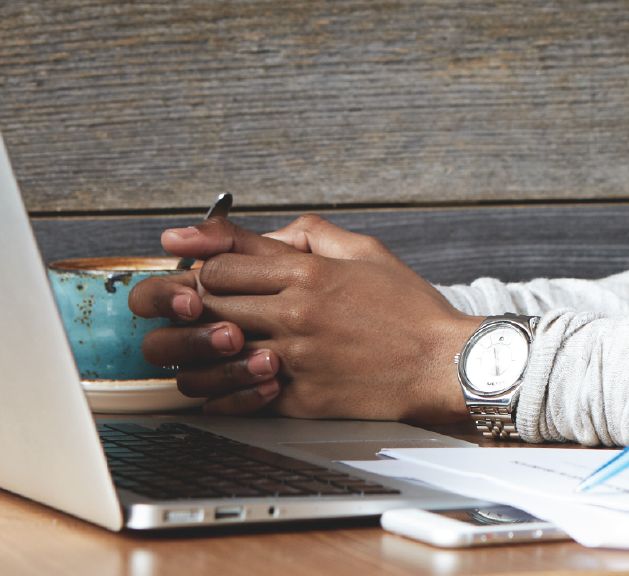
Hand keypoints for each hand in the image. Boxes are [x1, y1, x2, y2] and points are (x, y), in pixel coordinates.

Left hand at [127, 214, 479, 419]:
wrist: (442, 363)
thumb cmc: (409, 308)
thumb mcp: (367, 250)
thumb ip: (314, 234)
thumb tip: (273, 231)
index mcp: (310, 274)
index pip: (226, 261)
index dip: (202, 259)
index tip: (186, 254)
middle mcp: (297, 313)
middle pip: (211, 302)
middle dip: (196, 299)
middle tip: (195, 301)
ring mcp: (296, 358)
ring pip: (214, 352)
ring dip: (201, 347)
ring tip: (205, 343)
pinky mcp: (300, 398)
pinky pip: (239, 397)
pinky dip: (223, 390)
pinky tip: (225, 381)